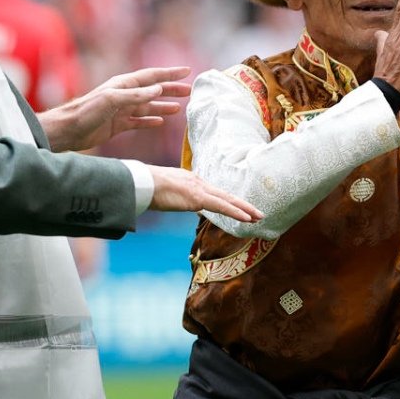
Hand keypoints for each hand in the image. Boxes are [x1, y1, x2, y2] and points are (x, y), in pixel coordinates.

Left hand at [40, 66, 190, 152]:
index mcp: (124, 85)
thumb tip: (158, 89)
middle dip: (171, 89)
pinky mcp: (118, 125)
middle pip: (153, 90)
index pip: (152, 76)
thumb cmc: (86, 111)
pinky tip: (160, 122)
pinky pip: (139, 121)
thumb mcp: (112, 100)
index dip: (170, 73)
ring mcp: (122, 110)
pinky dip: (150, 121)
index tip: (187, 70)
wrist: (68, 130)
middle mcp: (125, 95)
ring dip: (164, 105)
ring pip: (148, 106)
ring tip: (179, 108)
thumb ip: (136, 95)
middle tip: (190, 91)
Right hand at [146, 166, 262, 224]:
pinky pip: (222, 206)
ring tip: (258, 216)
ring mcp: (198, 189)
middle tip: (257, 212)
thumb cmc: (145, 187)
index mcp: (189, 180)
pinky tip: (247, 218)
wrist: (141, 182)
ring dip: (244, 209)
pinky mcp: (197, 198)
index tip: (235, 206)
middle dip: (241, 204)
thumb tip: (172, 200)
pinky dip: (236, 212)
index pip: (211, 191)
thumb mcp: (161, 191)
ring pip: (227, 200)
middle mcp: (197, 181)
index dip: (225, 200)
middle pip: (224, 194)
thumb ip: (172, 195)